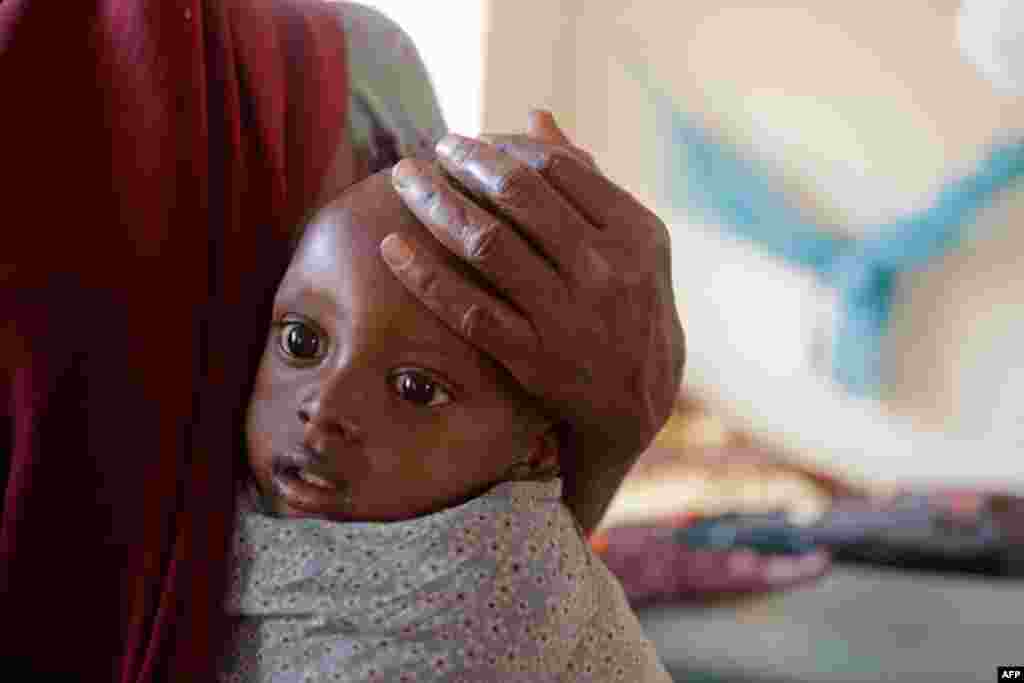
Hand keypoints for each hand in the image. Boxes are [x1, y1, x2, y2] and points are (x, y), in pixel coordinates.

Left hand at [381, 111, 684, 533]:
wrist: (637, 403)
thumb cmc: (630, 308)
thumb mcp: (632, 244)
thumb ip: (586, 182)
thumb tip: (535, 116)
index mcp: (633, 232)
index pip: (556, 168)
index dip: (502, 147)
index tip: (466, 142)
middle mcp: (603, 269)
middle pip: (517, 196)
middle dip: (464, 162)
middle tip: (432, 149)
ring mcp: (567, 315)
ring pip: (486, 245)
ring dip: (434, 203)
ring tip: (404, 179)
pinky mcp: (534, 358)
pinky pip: (468, 310)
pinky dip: (424, 275)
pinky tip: (390, 247)